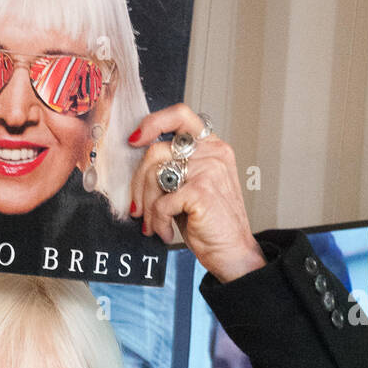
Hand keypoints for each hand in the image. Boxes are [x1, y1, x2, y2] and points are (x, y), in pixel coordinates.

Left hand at [128, 104, 265, 281]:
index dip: (153, 123)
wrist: (232, 251)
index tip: (135, 140)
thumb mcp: (193, 186)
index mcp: (211, 147)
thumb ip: (174, 167)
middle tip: (138, 207)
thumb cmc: (211, 222)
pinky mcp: (201, 191)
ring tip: (153, 224)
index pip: (180, 115)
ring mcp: (208, 170)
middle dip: (138, 183)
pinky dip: (158, 222)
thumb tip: (137, 164)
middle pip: (156, 151)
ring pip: (155, 176)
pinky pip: (161, 203)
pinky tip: (166, 232)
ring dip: (147, 207)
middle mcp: (212, 153)